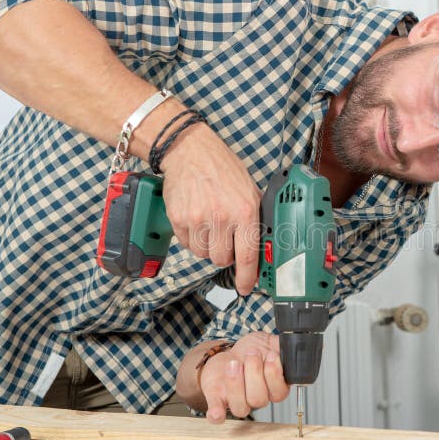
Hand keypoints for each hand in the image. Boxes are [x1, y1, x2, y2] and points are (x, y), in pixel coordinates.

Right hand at [160, 123, 261, 294]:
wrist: (190, 151)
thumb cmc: (223, 170)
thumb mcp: (250, 191)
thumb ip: (254, 220)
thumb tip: (259, 249)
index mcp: (244, 211)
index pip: (247, 255)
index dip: (247, 278)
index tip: (245, 288)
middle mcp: (222, 217)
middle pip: (222, 260)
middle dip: (224, 254)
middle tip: (224, 238)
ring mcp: (198, 218)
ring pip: (203, 254)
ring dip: (207, 246)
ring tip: (209, 224)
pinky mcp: (178, 218)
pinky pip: (187, 244)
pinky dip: (192, 238)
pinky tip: (196, 219)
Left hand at [200, 332, 288, 422]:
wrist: (231, 351)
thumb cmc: (253, 349)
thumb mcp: (269, 342)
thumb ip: (280, 347)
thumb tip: (289, 348)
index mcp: (274, 388)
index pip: (279, 392)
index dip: (274, 375)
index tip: (271, 356)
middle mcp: (257, 398)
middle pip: (258, 399)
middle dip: (255, 373)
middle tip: (252, 353)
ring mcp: (238, 401)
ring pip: (240, 407)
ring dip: (236, 385)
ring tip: (234, 363)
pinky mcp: (218, 399)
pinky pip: (218, 415)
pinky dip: (217, 413)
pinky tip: (215, 411)